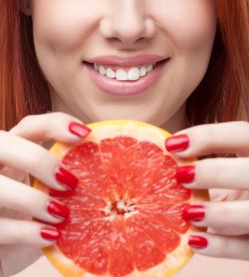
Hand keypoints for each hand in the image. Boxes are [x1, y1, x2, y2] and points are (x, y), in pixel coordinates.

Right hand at [0, 112, 90, 275]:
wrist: (4, 254)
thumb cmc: (29, 216)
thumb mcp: (44, 193)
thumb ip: (63, 176)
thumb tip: (109, 166)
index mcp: (11, 156)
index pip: (27, 126)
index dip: (53, 124)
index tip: (84, 134)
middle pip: (2, 144)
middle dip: (37, 159)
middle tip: (69, 182)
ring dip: (33, 200)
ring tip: (62, 214)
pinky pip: (0, 228)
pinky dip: (28, 232)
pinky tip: (52, 237)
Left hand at [165, 121, 248, 260]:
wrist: (246, 218)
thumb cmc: (227, 187)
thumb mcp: (220, 170)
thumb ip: (198, 162)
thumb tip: (158, 156)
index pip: (243, 134)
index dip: (209, 136)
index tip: (171, 144)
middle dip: (216, 172)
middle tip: (180, 176)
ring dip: (221, 213)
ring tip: (187, 212)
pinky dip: (221, 246)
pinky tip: (193, 240)